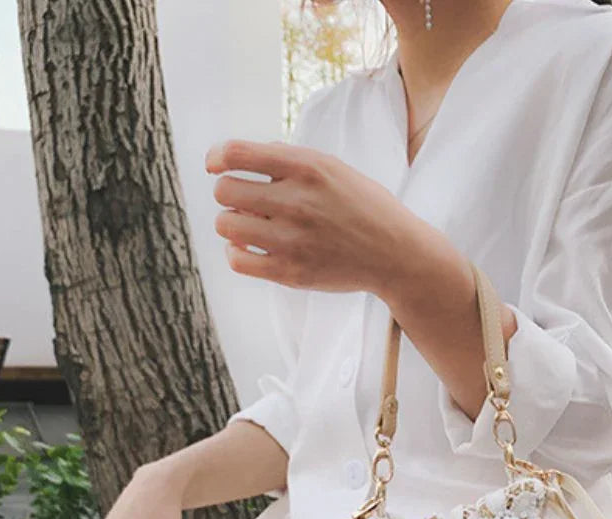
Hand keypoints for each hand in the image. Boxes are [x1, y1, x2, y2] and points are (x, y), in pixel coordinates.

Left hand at [206, 139, 419, 294]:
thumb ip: (289, 160)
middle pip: (224, 191)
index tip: (216, 165)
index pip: (236, 154)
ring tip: (249, 226)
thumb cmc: (363, 207)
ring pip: (225, 225)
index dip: (216, 158)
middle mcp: (296, 201)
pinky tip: (249, 248)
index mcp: (306, 168)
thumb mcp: (333, 168)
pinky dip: (236, 252)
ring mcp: (292, 239)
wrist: (395, 254)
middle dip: (228, 193)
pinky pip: (237, 260)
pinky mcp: (291, 272)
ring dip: (231, 223)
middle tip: (243, 201)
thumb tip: (241, 158)